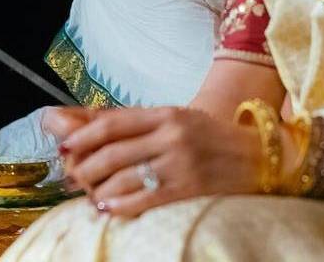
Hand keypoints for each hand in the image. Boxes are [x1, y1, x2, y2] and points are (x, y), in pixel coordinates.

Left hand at [59, 107, 262, 217]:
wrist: (259, 157)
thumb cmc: (210, 138)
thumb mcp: (175, 119)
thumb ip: (134, 123)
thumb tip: (85, 125)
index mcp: (167, 113)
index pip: (113, 123)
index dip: (82, 136)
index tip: (64, 148)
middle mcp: (172, 135)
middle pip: (112, 152)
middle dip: (84, 168)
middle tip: (71, 178)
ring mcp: (181, 163)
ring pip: (123, 178)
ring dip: (98, 190)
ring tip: (89, 195)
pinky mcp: (189, 189)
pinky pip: (144, 200)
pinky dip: (120, 206)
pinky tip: (108, 209)